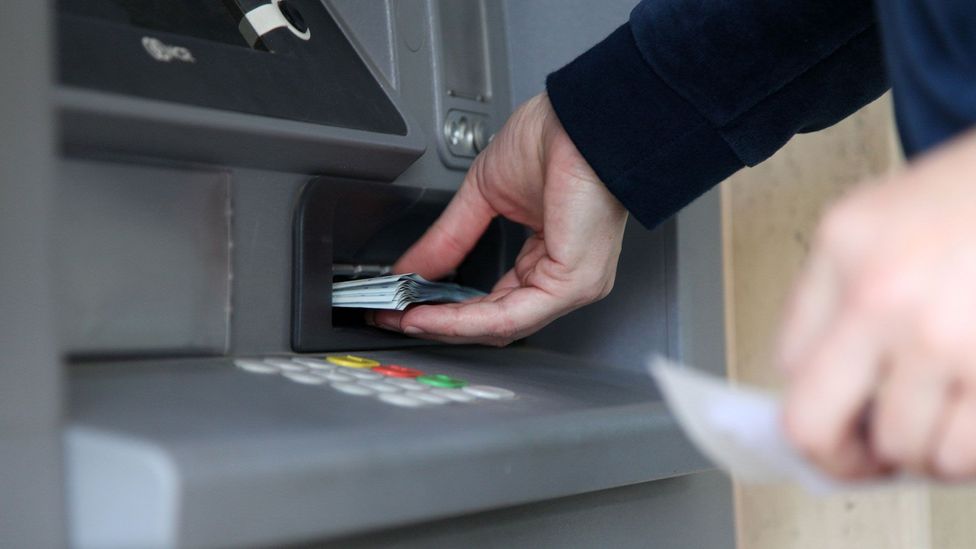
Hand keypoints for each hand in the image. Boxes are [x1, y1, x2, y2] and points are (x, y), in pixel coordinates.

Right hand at [369, 93, 627, 345]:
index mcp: (551, 257)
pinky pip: (509, 316)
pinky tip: (433, 315)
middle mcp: (566, 278)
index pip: (497, 301)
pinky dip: (464, 320)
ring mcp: (574, 285)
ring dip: (446, 325)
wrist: (583, 117)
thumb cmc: (557, 140)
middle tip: (398, 316)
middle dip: (440, 322)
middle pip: (495, 321)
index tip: (407, 305)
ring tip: (407, 318)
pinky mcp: (571, 283)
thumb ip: (448, 238)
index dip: (447, 308)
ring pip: (500, 325)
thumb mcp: (484, 194)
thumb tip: (413, 267)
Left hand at [779, 130, 975, 480]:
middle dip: (842, 457)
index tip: (836, 421)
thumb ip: (837, 294)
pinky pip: (968, 453)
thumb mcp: (878, 219)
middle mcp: (884, 295)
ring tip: (947, 418)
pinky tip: (974, 418)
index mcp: (845, 249)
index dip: (813, 403)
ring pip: (905, 449)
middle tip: (873, 457)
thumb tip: (825, 389)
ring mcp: (948, 337)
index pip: (788, 363)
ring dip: (925, 452)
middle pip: (814, 425)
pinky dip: (970, 454)